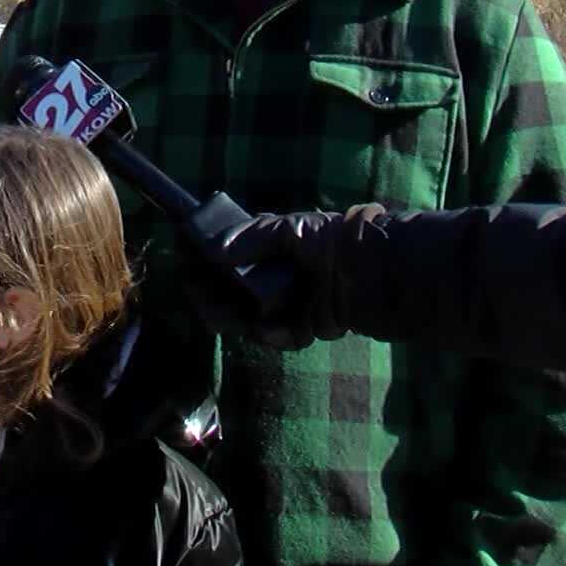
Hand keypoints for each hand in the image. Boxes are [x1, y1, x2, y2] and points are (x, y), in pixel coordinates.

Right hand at [201, 206, 384, 348]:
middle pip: (222, 294)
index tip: (186, 267)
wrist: (379, 275)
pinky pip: (274, 336)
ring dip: (242, 322)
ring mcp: (282, 304)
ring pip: (243, 320)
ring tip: (255, 321)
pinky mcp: (300, 328)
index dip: (199, 264)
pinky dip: (278, 334)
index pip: (218, 258)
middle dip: (213, 302)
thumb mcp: (294, 229)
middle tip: (215, 310)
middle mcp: (268, 277)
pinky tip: (287, 328)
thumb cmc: (337, 242)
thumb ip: (254, 236)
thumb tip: (215, 249)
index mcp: (264, 249)